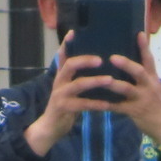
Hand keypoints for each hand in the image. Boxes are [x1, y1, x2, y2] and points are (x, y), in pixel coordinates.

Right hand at [24, 36, 132, 156]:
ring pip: (78, 84)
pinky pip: (82, 104)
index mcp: (62, 76)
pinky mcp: (63, 108)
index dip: (67, 44)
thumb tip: (98, 65)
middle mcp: (59, 82)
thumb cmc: (66, 107)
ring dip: (95, 81)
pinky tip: (107, 105)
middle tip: (101, 60)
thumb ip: (79, 78)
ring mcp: (60, 95)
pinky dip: (95, 104)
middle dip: (85, 60)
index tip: (74, 32)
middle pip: (70, 65)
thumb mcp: (70, 89)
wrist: (51, 128)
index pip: (63, 56)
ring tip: (109, 80)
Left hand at [108, 31, 160, 146]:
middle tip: (112, 57)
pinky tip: (96, 101)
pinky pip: (119, 107)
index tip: (139, 33)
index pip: (149, 59)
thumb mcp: (153, 86)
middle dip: (126, 64)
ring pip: (127, 89)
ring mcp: (142, 99)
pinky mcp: (134, 111)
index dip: (144, 47)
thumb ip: (143, 74)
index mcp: (152, 78)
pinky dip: (108, 104)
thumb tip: (127, 59)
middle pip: (139, 72)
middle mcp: (148, 86)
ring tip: (104, 80)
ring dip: (115, 84)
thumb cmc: (154, 103)